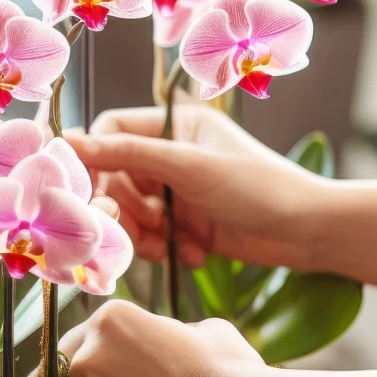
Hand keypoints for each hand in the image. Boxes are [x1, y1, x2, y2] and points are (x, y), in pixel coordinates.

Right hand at [65, 105, 329, 270]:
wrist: (308, 232)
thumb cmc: (259, 187)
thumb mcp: (189, 167)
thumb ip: (126, 154)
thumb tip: (68, 141)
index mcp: (174, 123)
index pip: (110, 132)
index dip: (93, 160)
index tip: (88, 192)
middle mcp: (172, 153)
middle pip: (114, 177)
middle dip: (121, 208)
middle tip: (128, 228)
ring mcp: (179, 189)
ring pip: (130, 212)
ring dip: (142, 234)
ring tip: (167, 247)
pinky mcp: (186, 223)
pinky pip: (152, 236)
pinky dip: (165, 247)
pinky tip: (194, 253)